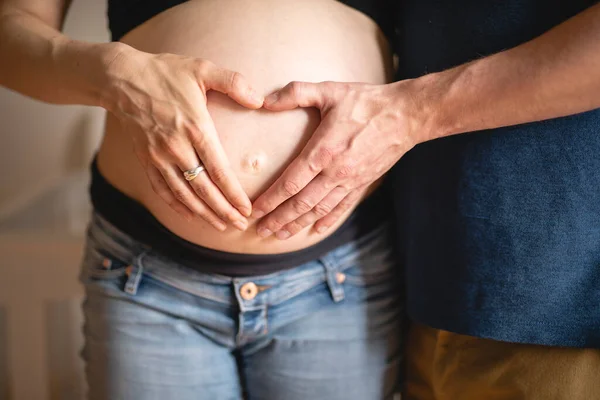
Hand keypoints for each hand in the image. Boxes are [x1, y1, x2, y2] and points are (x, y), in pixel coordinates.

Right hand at [105, 45, 262, 230]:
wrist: (120, 78)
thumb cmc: (165, 72)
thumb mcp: (202, 69)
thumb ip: (233, 82)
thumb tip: (260, 100)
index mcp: (195, 128)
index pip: (219, 170)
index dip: (234, 194)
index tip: (247, 210)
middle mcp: (176, 147)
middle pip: (203, 189)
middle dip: (223, 211)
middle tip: (240, 226)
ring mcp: (158, 156)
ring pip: (183, 194)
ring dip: (204, 214)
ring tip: (221, 226)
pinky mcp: (145, 160)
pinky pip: (162, 189)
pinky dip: (176, 206)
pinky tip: (191, 215)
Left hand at [252, 80, 418, 238]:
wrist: (406, 115)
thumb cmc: (366, 102)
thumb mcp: (330, 91)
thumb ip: (296, 93)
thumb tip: (265, 100)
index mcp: (324, 151)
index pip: (290, 183)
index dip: (271, 199)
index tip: (255, 210)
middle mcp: (336, 172)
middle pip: (301, 203)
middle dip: (279, 218)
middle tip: (261, 230)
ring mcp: (350, 181)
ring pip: (319, 210)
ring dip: (298, 224)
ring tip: (280, 235)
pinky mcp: (363, 184)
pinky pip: (342, 208)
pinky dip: (328, 221)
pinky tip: (315, 231)